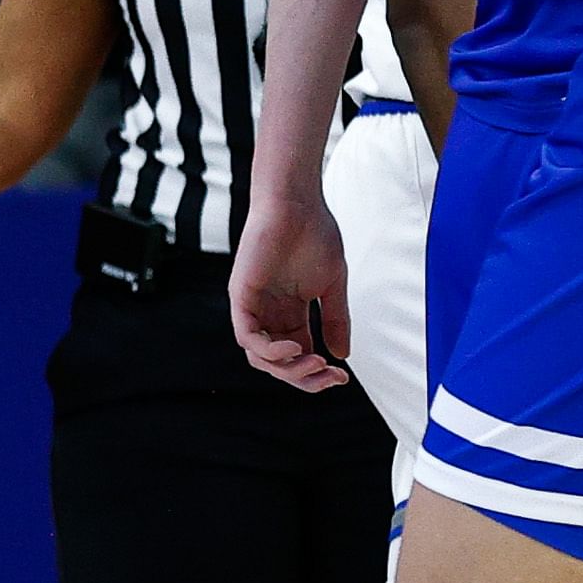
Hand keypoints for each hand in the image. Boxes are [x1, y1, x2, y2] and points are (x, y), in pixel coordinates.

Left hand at [225, 185, 354, 390]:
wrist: (297, 204)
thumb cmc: (314, 235)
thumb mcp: (332, 286)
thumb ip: (335, 320)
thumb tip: (342, 356)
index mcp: (289, 313)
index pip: (298, 356)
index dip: (317, 373)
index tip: (342, 378)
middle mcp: (268, 314)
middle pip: (278, 364)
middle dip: (304, 378)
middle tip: (330, 377)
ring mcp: (252, 306)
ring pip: (260, 357)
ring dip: (289, 369)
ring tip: (314, 362)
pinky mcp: (240, 296)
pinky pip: (247, 336)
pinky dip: (269, 350)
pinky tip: (294, 348)